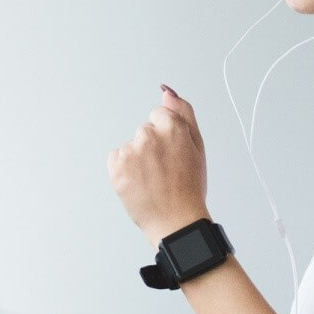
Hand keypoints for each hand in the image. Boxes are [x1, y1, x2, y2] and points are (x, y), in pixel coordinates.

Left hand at [107, 86, 209, 246]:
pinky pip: (115, 158)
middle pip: (144, 131)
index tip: (172, 155)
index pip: (158, 116)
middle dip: (151, 147)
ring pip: (130, 146)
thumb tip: (167, 92)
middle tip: (165, 171)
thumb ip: (183, 113)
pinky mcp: (117, 167)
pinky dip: (123, 169)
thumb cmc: (189, 188)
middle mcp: (150, 136)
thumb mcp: (197, 147)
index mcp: (173, 128)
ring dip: (137, 159)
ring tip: (152, 180)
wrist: (176, 222)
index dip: (166, 137)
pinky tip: (138, 183)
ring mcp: (131, 152)